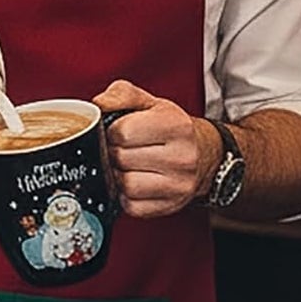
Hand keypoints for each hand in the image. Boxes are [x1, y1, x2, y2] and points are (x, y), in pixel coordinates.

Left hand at [93, 80, 218, 218]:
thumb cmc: (169, 127)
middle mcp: (183, 157)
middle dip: (114, 152)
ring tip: (128, 165)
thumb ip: (120, 95)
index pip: (123, 132)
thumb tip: (97, 105)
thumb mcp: (149, 102)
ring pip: (126, 185)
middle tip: (123, 149)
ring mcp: (179, 185)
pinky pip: (132, 206)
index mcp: (176, 126)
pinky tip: (136, 181)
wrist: (203, 154)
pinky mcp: (171, 206)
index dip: (113, 131)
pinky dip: (126, 196)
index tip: (120, 131)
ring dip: (119, 175)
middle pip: (121, 158)